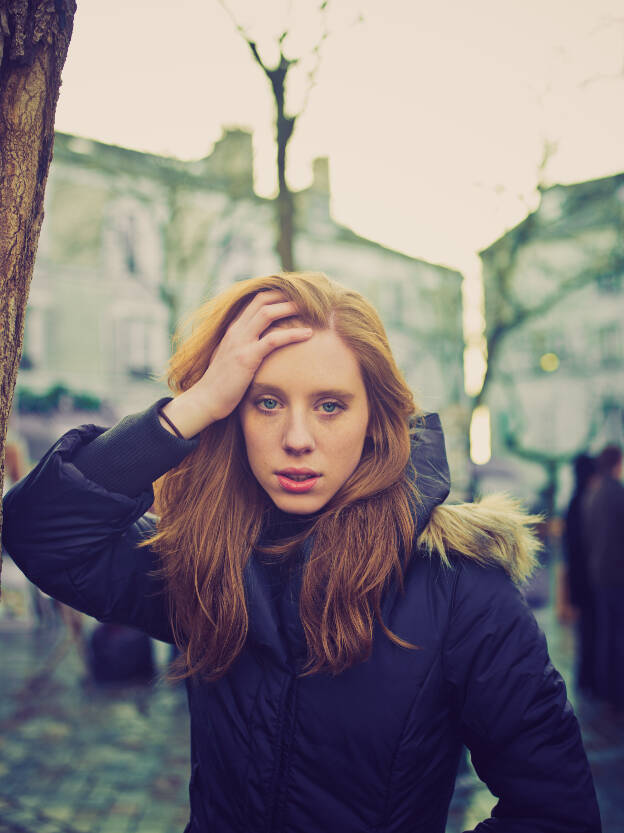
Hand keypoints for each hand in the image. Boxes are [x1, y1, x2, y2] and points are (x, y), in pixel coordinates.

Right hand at [160, 291, 311, 437]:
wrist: (205, 399)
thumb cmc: (220, 383)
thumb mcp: (230, 357)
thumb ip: (241, 347)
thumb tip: (257, 346)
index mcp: (233, 329)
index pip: (255, 302)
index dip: (275, 295)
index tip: (294, 296)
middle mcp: (236, 331)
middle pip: (262, 301)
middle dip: (285, 295)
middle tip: (307, 296)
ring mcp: (240, 342)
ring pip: (267, 313)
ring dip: (290, 307)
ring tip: (311, 308)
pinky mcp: (247, 357)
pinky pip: (273, 340)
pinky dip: (293, 334)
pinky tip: (308, 334)